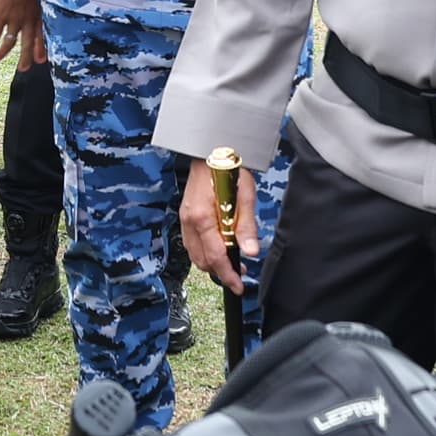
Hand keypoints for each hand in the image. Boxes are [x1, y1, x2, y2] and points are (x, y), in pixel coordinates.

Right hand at [0, 0, 46, 70]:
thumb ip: (38, 1)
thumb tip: (36, 6)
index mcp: (38, 12)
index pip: (41, 35)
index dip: (41, 48)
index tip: (41, 60)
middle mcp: (28, 18)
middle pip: (28, 43)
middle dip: (26, 57)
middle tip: (23, 68)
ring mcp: (14, 18)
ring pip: (10, 42)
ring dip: (3, 53)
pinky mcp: (0, 14)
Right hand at [177, 156, 258, 290]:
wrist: (209, 150)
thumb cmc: (228, 168)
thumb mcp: (244, 195)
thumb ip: (246, 225)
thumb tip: (250, 251)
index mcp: (203, 217)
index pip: (215, 256)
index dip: (228, 275)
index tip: (238, 285)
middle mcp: (189, 221)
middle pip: (203, 260)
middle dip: (220, 271)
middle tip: (239, 274)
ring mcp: (185, 219)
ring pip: (195, 255)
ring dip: (212, 263)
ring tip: (231, 262)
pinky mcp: (186, 216)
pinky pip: (192, 244)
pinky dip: (205, 252)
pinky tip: (219, 248)